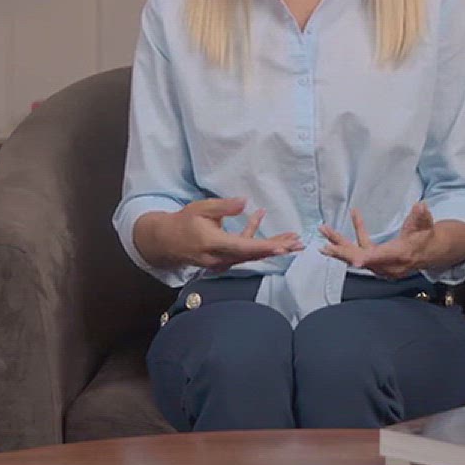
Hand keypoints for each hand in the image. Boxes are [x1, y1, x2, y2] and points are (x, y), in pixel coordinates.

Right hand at [137, 198, 300, 271]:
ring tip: (292, 238)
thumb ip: (224, 206)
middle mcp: (220, 258)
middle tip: (298, 245)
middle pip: (253, 255)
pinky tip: (259, 217)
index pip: (243, 247)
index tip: (283, 247)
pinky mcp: (223, 261)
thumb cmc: (184, 222)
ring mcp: (222, 262)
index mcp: (214, 244)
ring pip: (251, 255)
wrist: (166, 242)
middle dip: (277, 249)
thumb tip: (245, 202)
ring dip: (271, 246)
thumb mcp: (201, 208)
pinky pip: (243, 252)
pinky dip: (254, 239)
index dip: (264, 247)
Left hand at [319, 202, 438, 279]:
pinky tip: (348, 221)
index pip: (382, 257)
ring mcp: (380, 264)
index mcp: (400, 254)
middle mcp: (388, 263)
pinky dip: (350, 239)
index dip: (368, 259)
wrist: (429, 251)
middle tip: (326, 247)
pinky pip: (359, 250)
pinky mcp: (376, 261)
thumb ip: (421, 216)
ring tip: (324, 230)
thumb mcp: (426, 225)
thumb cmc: (426, 237)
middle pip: (361, 259)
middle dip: (343, 253)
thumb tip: (420, 206)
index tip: (355, 261)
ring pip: (356, 255)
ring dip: (339, 245)